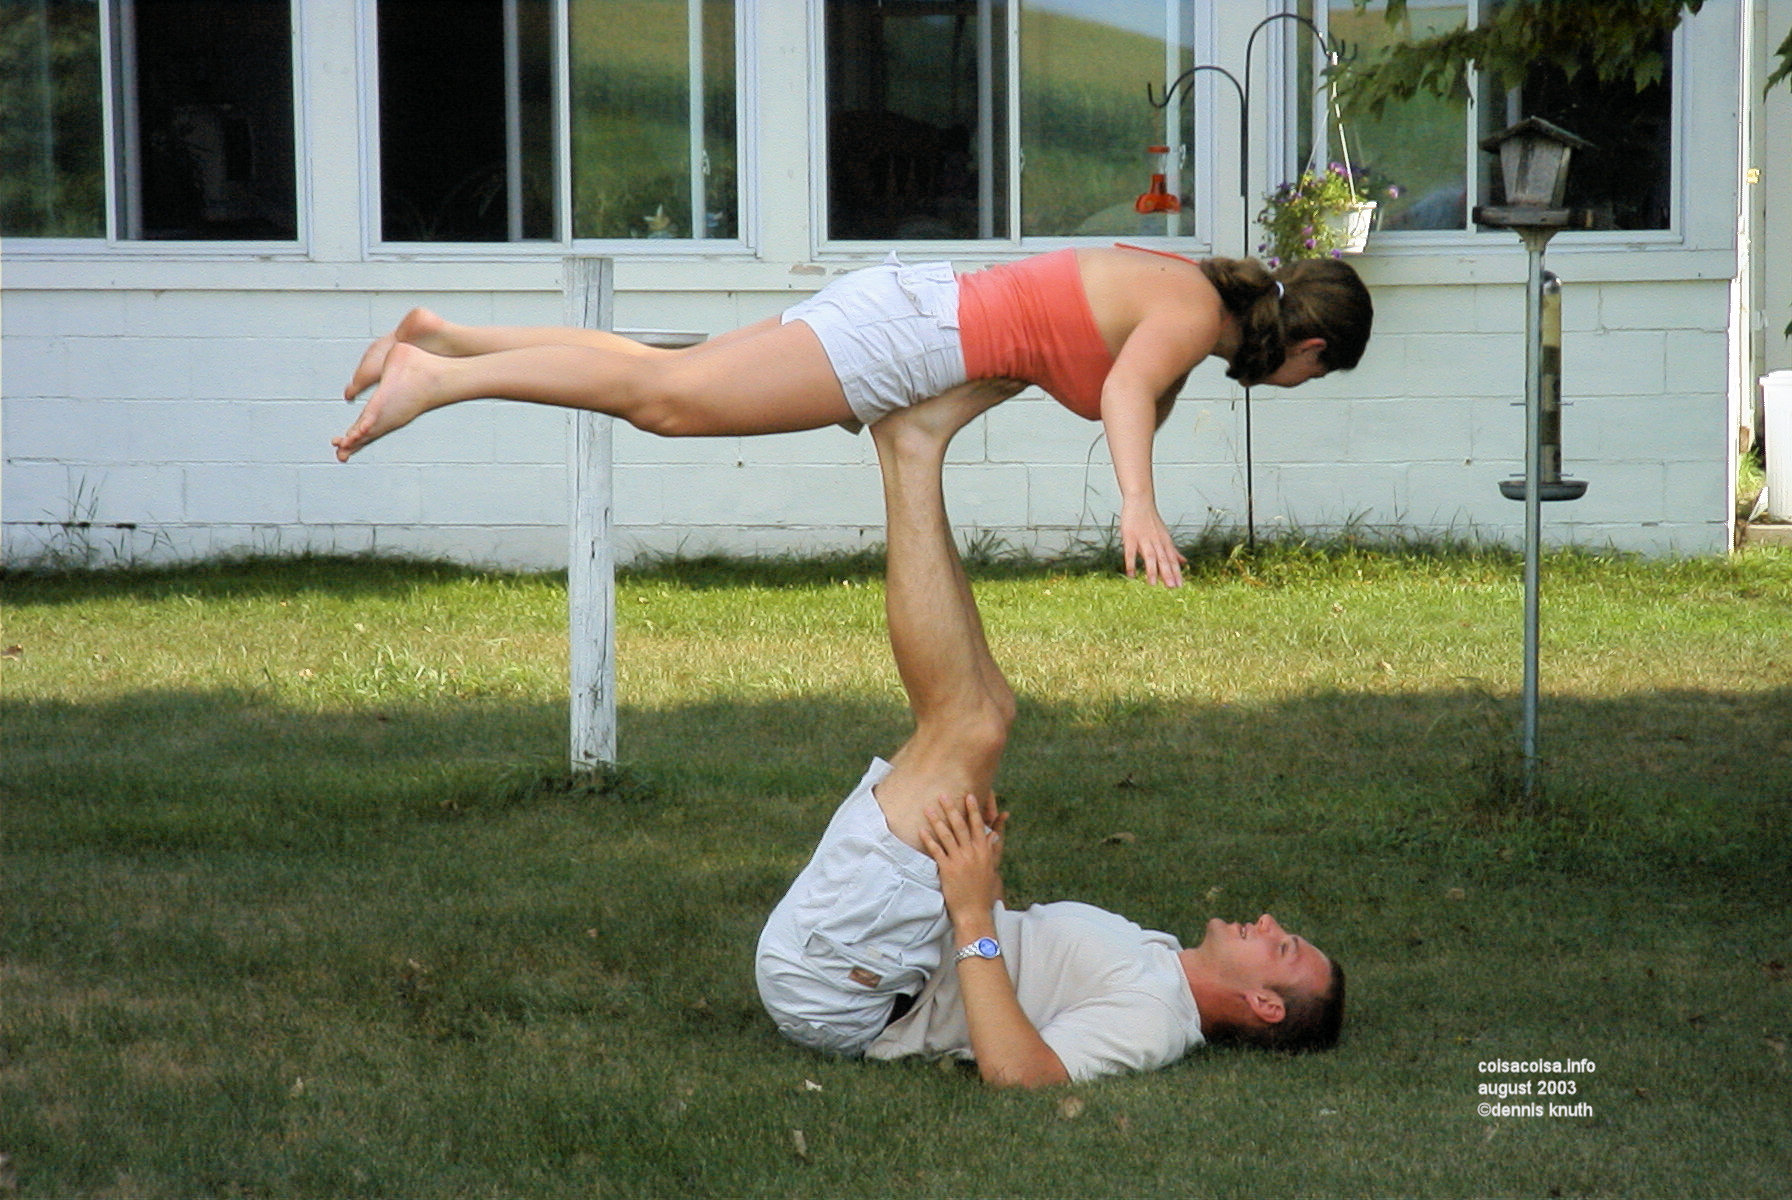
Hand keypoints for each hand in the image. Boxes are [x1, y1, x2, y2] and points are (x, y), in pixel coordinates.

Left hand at [919, 792, 1008, 921]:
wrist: (974, 911)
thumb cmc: (983, 891)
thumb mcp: (991, 868)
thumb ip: (992, 849)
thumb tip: (994, 834)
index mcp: (983, 851)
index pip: (978, 825)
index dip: (973, 810)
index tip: (969, 796)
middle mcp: (972, 852)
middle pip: (960, 826)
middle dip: (952, 808)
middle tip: (943, 795)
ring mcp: (959, 860)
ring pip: (947, 835)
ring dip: (937, 820)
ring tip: (929, 808)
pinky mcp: (947, 869)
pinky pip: (936, 850)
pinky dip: (929, 839)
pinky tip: (922, 830)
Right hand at [1120, 500, 1186, 587]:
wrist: (1140, 501)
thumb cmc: (1151, 520)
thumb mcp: (1165, 535)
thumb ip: (1173, 550)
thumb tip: (1184, 562)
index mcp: (1165, 542)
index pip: (1172, 559)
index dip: (1176, 572)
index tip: (1180, 586)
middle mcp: (1156, 541)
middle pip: (1163, 559)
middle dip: (1168, 573)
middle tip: (1172, 587)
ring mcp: (1143, 539)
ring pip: (1149, 556)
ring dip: (1151, 570)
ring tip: (1152, 584)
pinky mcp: (1130, 537)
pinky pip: (1130, 552)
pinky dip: (1131, 563)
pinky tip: (1131, 575)